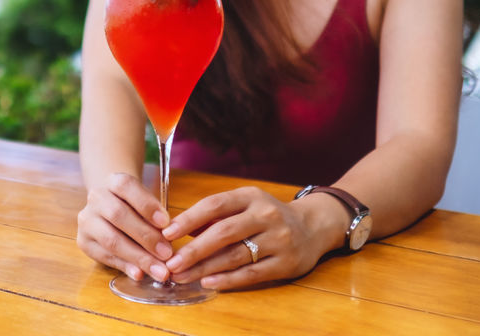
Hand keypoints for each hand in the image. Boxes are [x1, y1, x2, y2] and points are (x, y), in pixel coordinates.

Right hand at [76, 172, 174, 282]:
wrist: (109, 209)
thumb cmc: (134, 207)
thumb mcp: (145, 203)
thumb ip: (155, 217)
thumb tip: (167, 242)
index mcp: (113, 182)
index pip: (126, 186)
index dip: (146, 204)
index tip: (166, 223)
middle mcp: (96, 198)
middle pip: (118, 215)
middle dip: (146, 236)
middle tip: (167, 254)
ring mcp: (87, 220)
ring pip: (111, 239)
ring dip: (138, 257)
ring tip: (159, 271)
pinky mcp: (84, 241)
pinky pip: (105, 256)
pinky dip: (125, 266)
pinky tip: (140, 274)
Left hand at [161, 186, 340, 290]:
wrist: (314, 226)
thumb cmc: (267, 216)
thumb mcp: (244, 205)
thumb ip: (214, 216)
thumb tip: (177, 230)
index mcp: (250, 196)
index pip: (215, 204)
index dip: (189, 219)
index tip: (166, 233)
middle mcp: (265, 215)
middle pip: (223, 232)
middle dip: (193, 249)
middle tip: (171, 263)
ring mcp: (278, 239)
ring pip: (235, 256)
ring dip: (205, 268)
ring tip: (182, 275)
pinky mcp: (286, 263)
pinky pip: (252, 274)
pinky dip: (228, 280)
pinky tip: (208, 283)